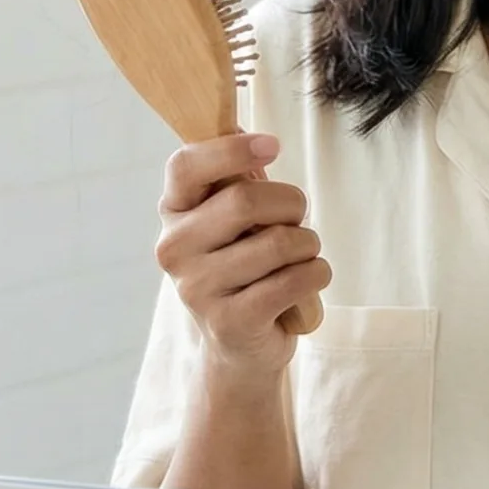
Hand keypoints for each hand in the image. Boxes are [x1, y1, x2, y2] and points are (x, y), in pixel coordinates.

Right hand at [156, 132, 330, 379]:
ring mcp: (197, 289)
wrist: (238, 345)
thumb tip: (258, 142)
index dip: (231, 149)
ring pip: (279, 243)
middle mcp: (174, 249)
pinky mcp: (229, 322)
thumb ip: (238, 181)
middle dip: (291, 204)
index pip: (185, 166)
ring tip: (301, 256)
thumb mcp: (232, 219)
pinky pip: (293, 280)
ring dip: (308, 245)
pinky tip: (308, 279)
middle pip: (245, 200)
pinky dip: (316, 274)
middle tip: (297, 219)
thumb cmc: (243, 265)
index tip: (272, 146)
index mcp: (173, 212)